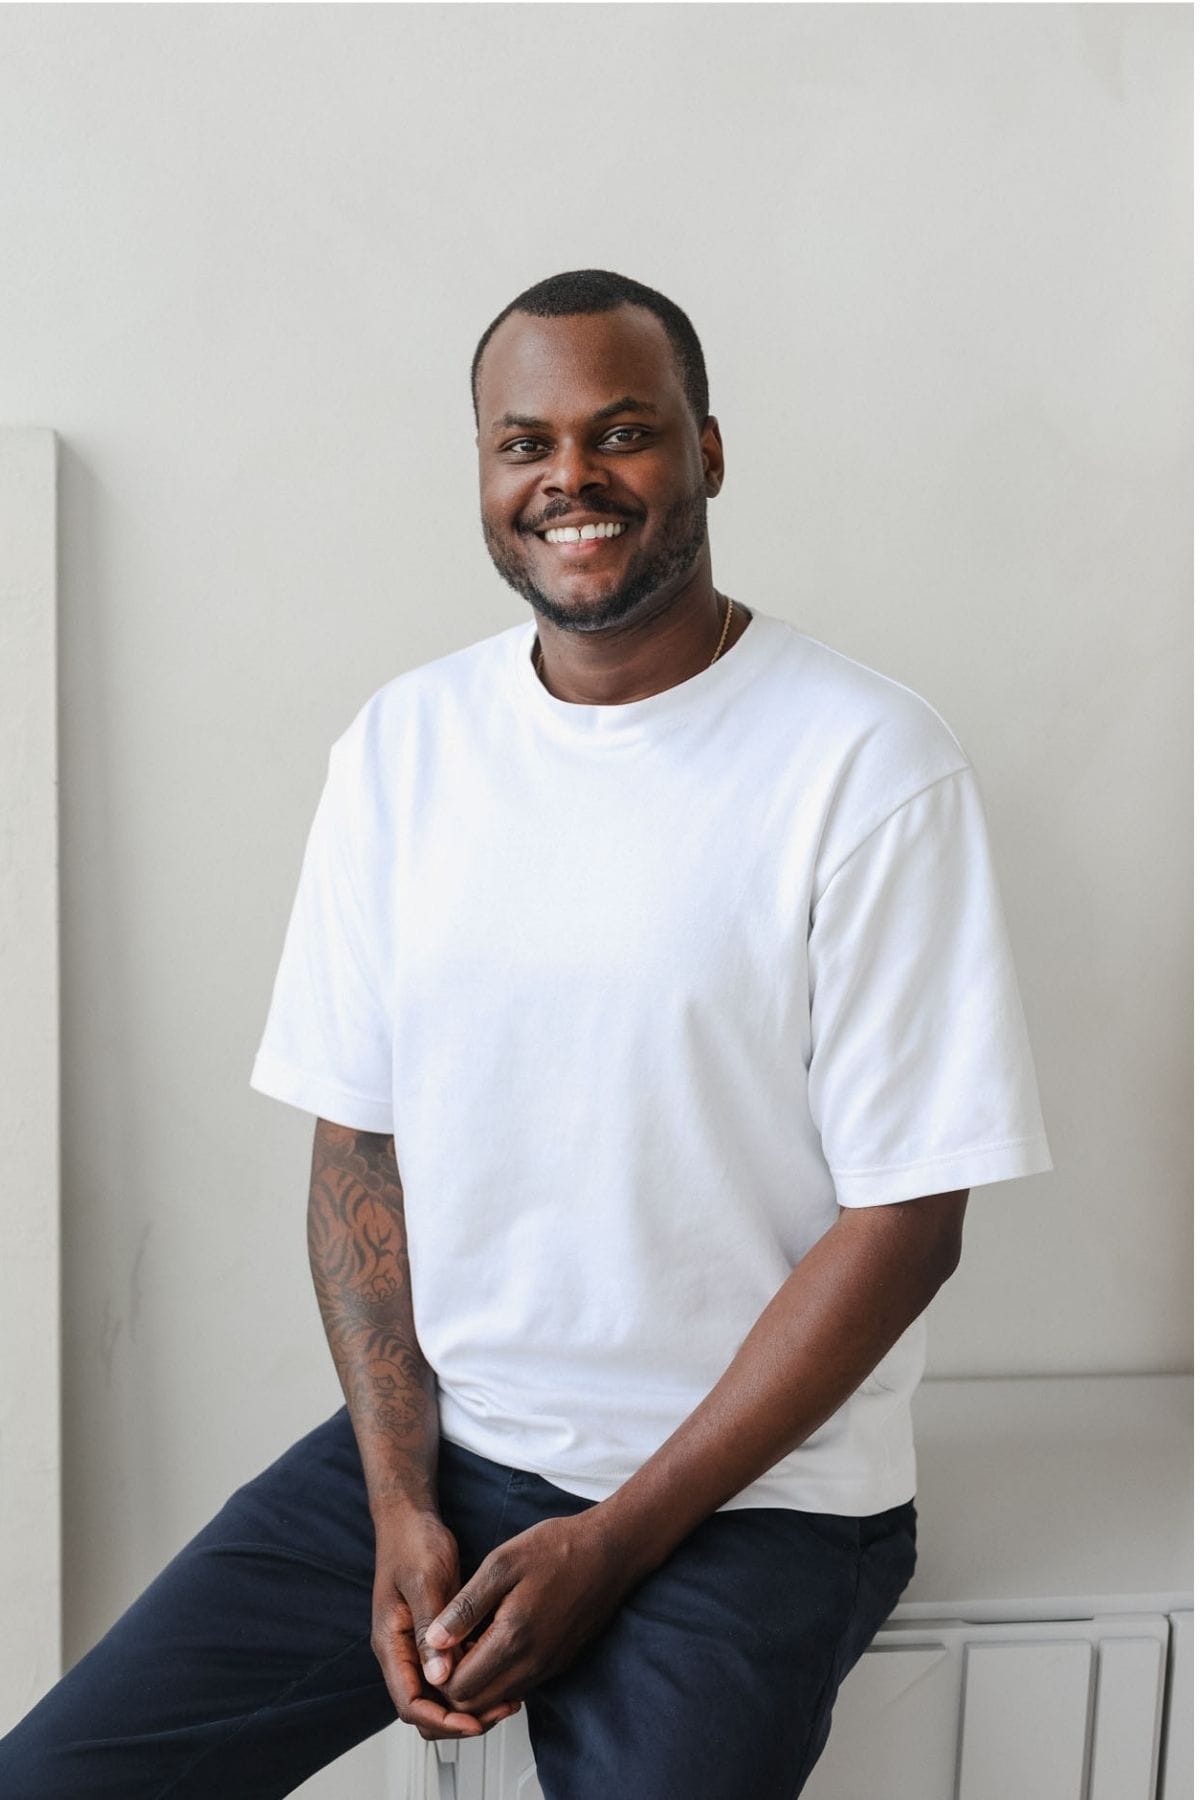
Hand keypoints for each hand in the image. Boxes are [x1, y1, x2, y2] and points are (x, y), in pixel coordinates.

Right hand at [371, 1508, 521, 1739]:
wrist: (410, 1518)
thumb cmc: (413, 1543)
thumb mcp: (425, 1582)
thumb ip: (430, 1629)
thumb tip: (439, 1677)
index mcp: (391, 1644)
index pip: (410, 1704)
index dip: (443, 1720)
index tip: (475, 1721)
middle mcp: (401, 1652)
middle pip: (424, 1708)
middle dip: (458, 1720)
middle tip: (498, 1711)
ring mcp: (416, 1645)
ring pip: (438, 1693)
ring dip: (468, 1702)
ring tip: (505, 1698)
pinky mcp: (432, 1636)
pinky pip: (449, 1671)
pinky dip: (471, 1678)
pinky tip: (499, 1671)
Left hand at [427, 1510, 632, 1713]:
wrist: (611, 1551)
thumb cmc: (559, 1549)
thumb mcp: (501, 1564)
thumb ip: (465, 1606)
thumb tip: (434, 1639)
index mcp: (513, 1639)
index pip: (459, 1688)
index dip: (440, 1671)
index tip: (438, 1643)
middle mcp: (533, 1664)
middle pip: (476, 1704)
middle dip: (455, 1682)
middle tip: (451, 1645)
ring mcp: (549, 1667)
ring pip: (499, 1698)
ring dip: (479, 1680)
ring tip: (473, 1639)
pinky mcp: (560, 1663)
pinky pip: (520, 1685)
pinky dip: (501, 1674)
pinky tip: (498, 1638)